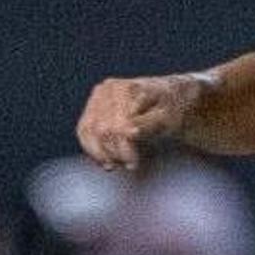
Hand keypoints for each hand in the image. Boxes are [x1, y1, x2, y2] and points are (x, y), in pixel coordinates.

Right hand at [78, 74, 208, 173]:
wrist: (169, 100)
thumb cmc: (171, 111)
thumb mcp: (167, 120)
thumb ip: (148, 125)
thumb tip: (128, 131)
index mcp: (126, 89)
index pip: (117, 127)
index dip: (124, 150)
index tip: (134, 165)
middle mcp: (107, 89)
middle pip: (101, 130)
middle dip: (114, 152)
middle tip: (130, 165)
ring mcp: (98, 97)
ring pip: (87, 131)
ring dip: (100, 152)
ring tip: (117, 165)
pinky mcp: (92, 108)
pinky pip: (83, 131)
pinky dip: (92, 148)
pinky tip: (106, 161)